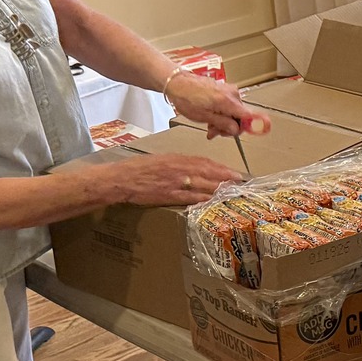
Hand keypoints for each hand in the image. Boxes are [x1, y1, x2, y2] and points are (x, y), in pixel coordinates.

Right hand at [109, 153, 240, 207]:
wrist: (123, 179)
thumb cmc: (140, 168)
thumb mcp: (162, 159)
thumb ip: (179, 163)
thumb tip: (194, 167)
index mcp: (178, 159)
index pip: (205, 163)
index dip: (221, 168)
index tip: (233, 172)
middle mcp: (180, 170)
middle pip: (209, 174)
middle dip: (226, 179)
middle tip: (239, 183)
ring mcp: (176, 183)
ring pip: (203, 186)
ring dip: (218, 190)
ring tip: (230, 193)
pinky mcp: (170, 196)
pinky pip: (191, 198)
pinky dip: (203, 199)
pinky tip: (212, 201)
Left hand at [168, 73, 269, 138]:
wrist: (178, 83)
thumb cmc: (187, 98)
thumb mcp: (204, 117)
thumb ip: (223, 124)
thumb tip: (236, 130)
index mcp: (228, 101)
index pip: (250, 115)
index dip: (254, 125)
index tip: (262, 130)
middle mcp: (233, 94)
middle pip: (241, 116)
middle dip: (229, 127)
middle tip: (215, 132)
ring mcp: (229, 90)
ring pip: (234, 112)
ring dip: (224, 121)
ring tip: (210, 126)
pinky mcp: (225, 89)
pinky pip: (229, 105)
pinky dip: (222, 113)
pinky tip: (212, 117)